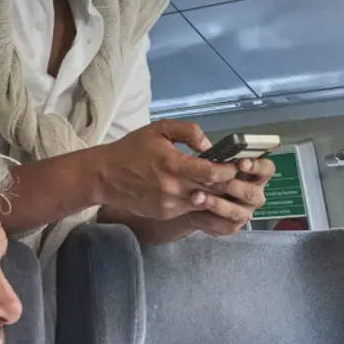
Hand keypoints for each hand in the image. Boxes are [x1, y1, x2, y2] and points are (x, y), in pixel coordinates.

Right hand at [89, 121, 243, 222]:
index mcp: (173, 164)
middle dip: (227, 183)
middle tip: (237, 176)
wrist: (105, 176)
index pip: (212, 172)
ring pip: (204, 202)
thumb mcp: (159, 129)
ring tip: (222, 184)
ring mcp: (170, 204)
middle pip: (212, 190)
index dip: (229, 170)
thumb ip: (188, 132)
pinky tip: (201, 191)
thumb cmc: (132, 149)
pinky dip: (199, 201)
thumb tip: (209, 146)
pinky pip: (190, 208)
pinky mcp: (166, 214)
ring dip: (215, 194)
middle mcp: (173, 188)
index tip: (236, 165)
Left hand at [180, 157, 275, 236]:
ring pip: (237, 212)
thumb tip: (206, 147)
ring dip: (216, 204)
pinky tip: (194, 213)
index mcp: (254, 175)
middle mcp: (254, 195)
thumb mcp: (211, 162)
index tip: (241, 163)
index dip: (257, 166)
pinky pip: (224, 226)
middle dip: (232, 187)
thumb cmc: (207, 176)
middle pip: (252, 193)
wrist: (193, 199)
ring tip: (197, 197)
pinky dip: (208, 220)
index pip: (267, 169)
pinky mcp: (232, 226)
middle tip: (213, 181)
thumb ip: (214, 156)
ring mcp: (245, 212)